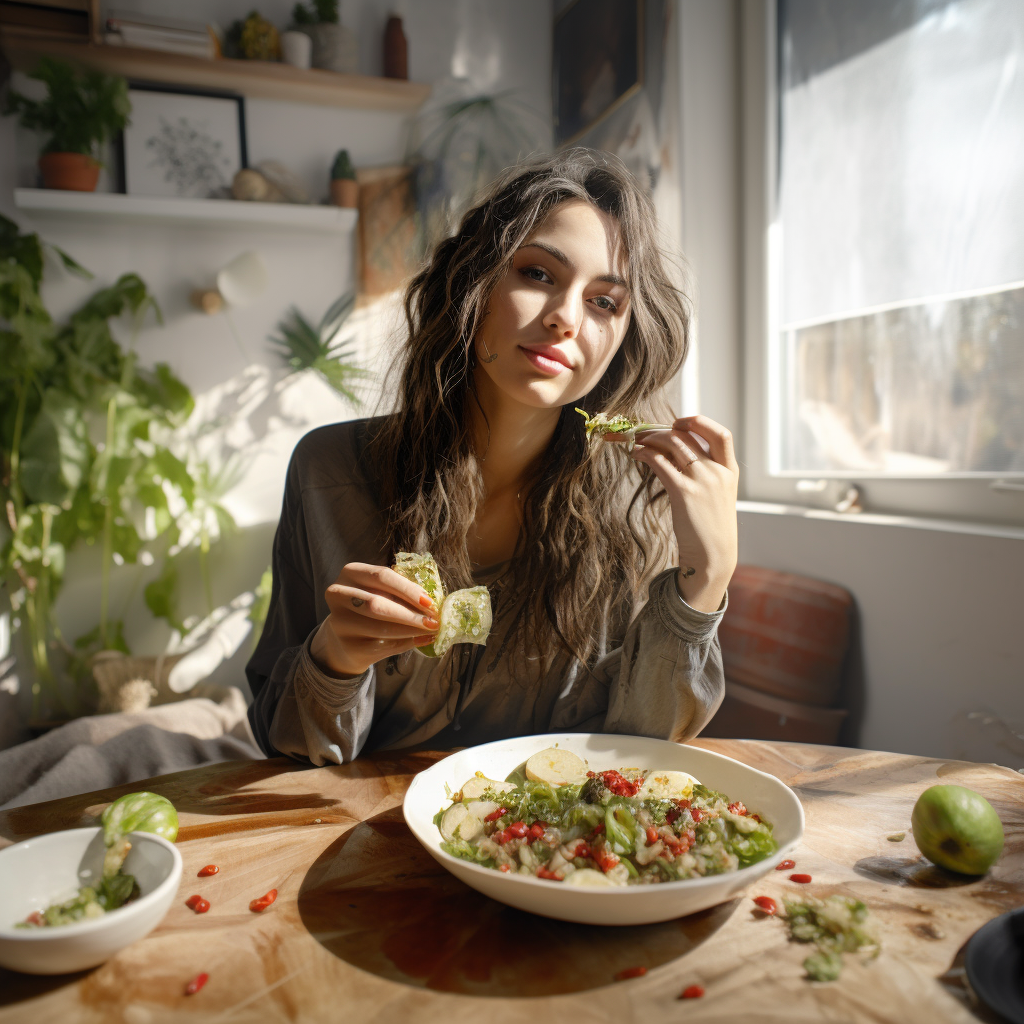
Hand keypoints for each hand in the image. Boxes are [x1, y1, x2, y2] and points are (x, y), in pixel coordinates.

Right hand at [310, 562, 439, 677]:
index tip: (430, 601)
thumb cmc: (373, 606)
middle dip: (410, 613)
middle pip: (378, 604)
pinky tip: (421, 640)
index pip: (382, 576)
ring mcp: (339, 622)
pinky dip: (406, 643)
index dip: (408, 589)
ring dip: (411, 630)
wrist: (348, 638)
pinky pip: (382, 646)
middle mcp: (338, 594)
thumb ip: (401, 590)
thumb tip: (434, 600)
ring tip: (432, 630)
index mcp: (351, 573)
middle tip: (434, 620)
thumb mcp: (382, 591)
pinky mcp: (347, 646)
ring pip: (381, 628)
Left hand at [622, 414, 737, 611]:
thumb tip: (677, 452)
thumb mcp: (717, 495)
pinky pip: (661, 462)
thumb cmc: (710, 527)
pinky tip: (636, 454)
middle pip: (687, 437)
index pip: (721, 434)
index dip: (699, 422)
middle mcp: (718, 471)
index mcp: (730, 470)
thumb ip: (705, 473)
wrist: (713, 555)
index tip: (680, 422)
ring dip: (650, 439)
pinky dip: (646, 453)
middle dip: (661, 431)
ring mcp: (702, 481)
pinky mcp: (684, 492)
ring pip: (672, 444)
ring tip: (636, 442)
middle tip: (643, 433)